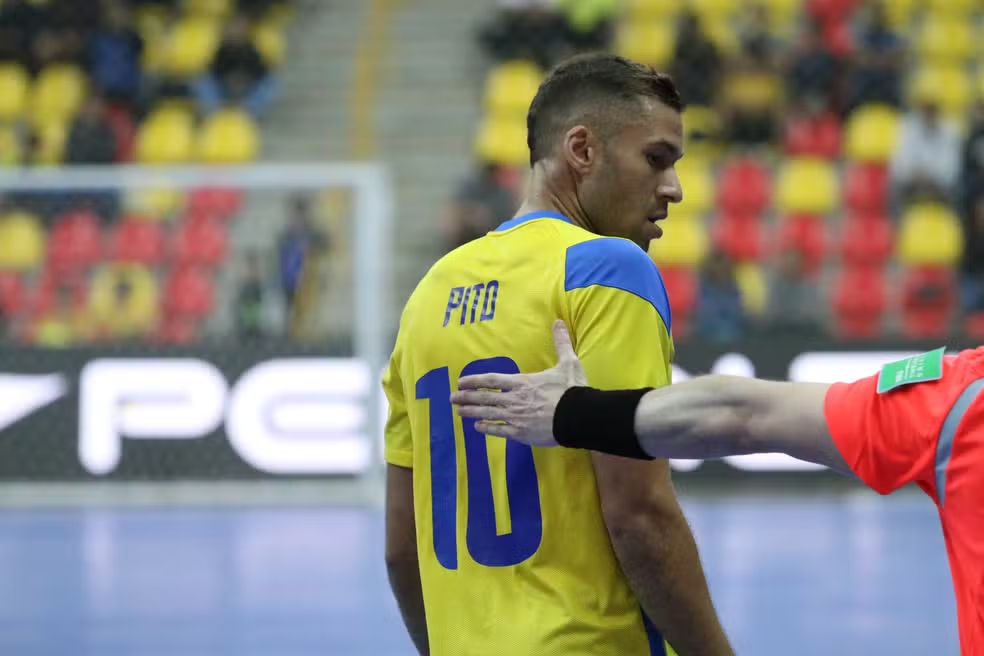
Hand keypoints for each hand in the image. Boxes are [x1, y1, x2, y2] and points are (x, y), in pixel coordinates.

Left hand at [451, 320, 587, 447]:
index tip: (461, 382)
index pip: (492, 380)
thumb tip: (558, 321)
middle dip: (466, 397)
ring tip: (458, 412)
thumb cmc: (572, 390)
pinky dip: (487, 428)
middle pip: (485, 397)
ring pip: (488, 414)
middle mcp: (514, 399)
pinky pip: (499, 430)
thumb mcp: (568, 362)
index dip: (475, 380)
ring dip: (471, 412)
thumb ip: (561, 343)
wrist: (579, 417)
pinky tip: (478, 427)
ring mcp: (516, 417)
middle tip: (452, 398)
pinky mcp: (521, 433)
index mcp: (522, 382)